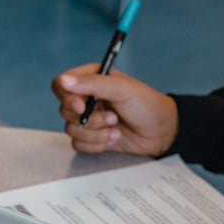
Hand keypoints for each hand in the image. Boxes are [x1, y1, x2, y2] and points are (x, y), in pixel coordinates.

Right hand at [52, 64, 178, 155]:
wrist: (162, 132)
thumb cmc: (147, 105)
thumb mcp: (121, 89)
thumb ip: (91, 83)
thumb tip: (63, 81)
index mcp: (91, 79)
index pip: (61, 85)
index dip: (67, 98)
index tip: (81, 107)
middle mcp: (86, 98)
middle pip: (64, 110)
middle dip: (90, 119)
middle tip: (112, 117)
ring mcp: (88, 119)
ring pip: (71, 130)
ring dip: (96, 133)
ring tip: (116, 129)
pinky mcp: (92, 137)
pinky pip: (79, 144)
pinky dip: (97, 144)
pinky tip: (114, 138)